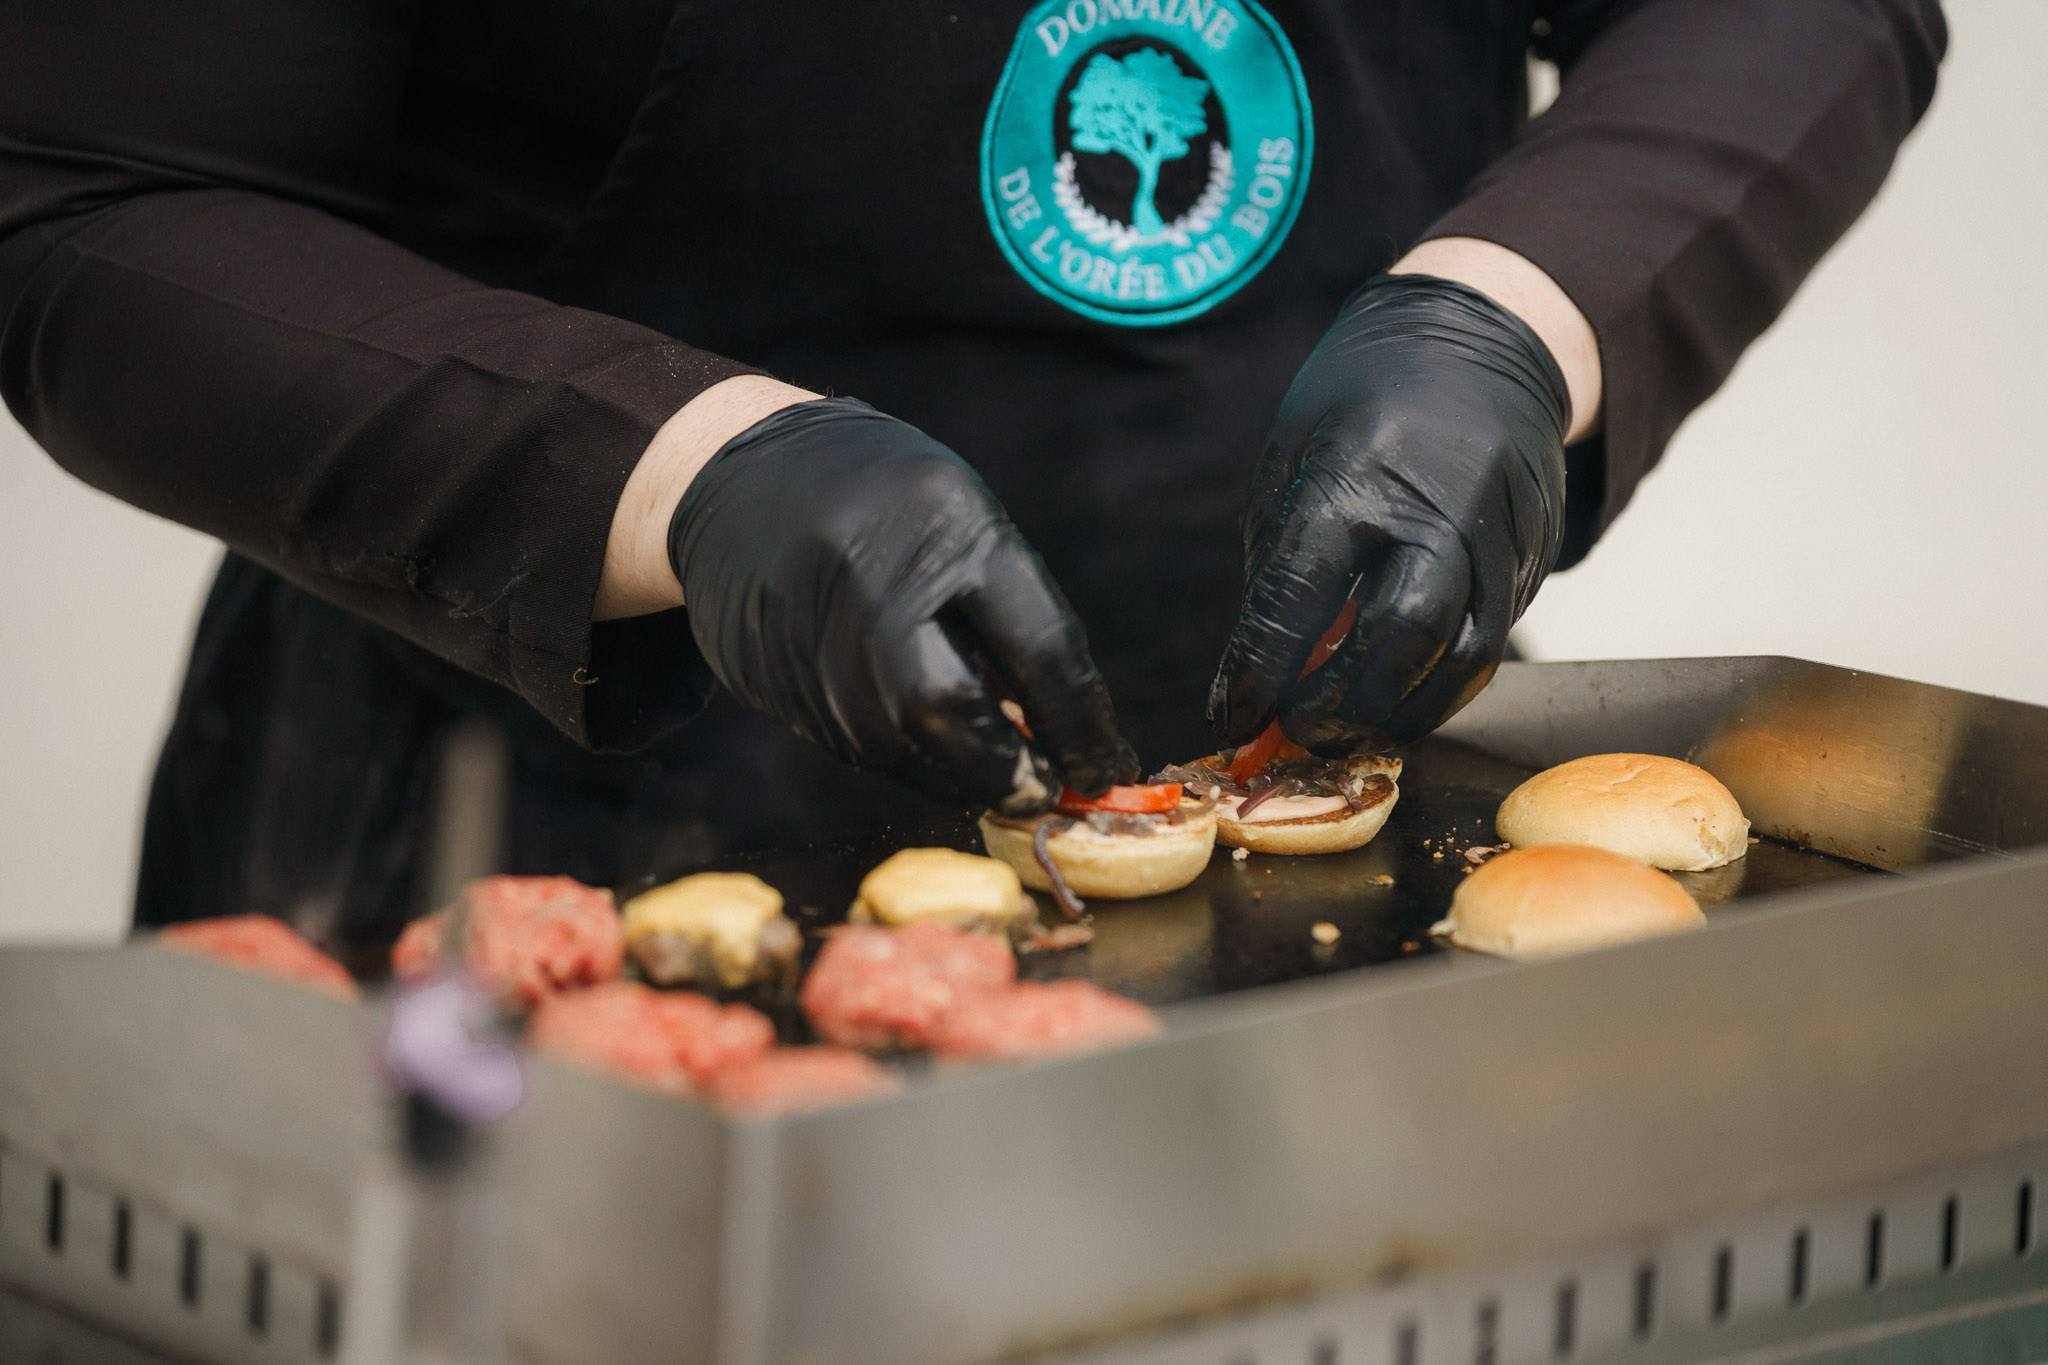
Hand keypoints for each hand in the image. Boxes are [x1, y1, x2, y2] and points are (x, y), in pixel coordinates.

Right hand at [669, 397, 1129, 813]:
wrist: (738, 481)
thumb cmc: (885, 500)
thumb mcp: (958, 519)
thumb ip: (1007, 614)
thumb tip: (1063, 731)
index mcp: (946, 523)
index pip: (1040, 646)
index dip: (1082, 723)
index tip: (1108, 765)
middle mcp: (874, 582)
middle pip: (954, 710)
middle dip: (1012, 769)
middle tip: (1050, 792)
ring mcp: (817, 637)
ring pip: (904, 745)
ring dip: (963, 778)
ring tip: (1002, 780)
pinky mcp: (779, 682)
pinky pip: (861, 749)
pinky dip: (914, 764)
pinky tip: (939, 756)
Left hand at [1209, 273, 1572, 753]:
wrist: (1481, 337)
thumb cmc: (1364, 395)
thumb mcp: (1296, 452)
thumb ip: (1281, 559)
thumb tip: (1263, 665)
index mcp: (1357, 475)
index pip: (1301, 596)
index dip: (1262, 670)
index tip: (1233, 714)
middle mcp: (1439, 507)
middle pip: (1402, 638)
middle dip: (1344, 705)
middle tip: (1301, 732)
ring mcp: (1501, 533)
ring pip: (1466, 658)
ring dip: (1403, 713)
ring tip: (1354, 730)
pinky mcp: (1536, 554)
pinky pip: (1496, 640)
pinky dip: (1445, 684)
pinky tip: (1402, 695)